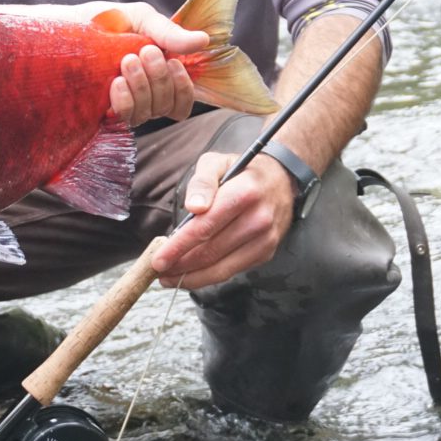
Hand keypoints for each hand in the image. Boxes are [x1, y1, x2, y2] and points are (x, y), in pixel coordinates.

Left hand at [107, 2, 209, 125]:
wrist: (70, 24)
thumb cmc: (108, 22)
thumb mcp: (142, 19)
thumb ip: (170, 33)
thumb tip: (204, 41)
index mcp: (159, 78)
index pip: (182, 103)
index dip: (184, 89)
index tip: (174, 62)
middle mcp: (144, 97)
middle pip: (166, 106)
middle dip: (160, 78)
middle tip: (147, 52)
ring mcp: (124, 105)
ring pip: (148, 112)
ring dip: (143, 87)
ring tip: (128, 60)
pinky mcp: (103, 110)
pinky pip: (125, 117)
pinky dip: (126, 100)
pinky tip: (117, 82)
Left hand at [148, 151, 293, 288]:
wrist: (283, 181)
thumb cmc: (242, 172)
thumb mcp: (217, 163)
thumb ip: (202, 181)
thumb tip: (193, 207)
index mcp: (244, 194)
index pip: (205, 226)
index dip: (179, 246)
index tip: (158, 259)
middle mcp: (258, 220)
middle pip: (211, 252)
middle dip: (180, 265)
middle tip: (157, 270)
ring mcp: (265, 240)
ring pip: (222, 268)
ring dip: (192, 277)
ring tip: (169, 277)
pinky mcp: (266, 253)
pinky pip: (233, 271)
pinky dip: (209, 276)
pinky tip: (192, 274)